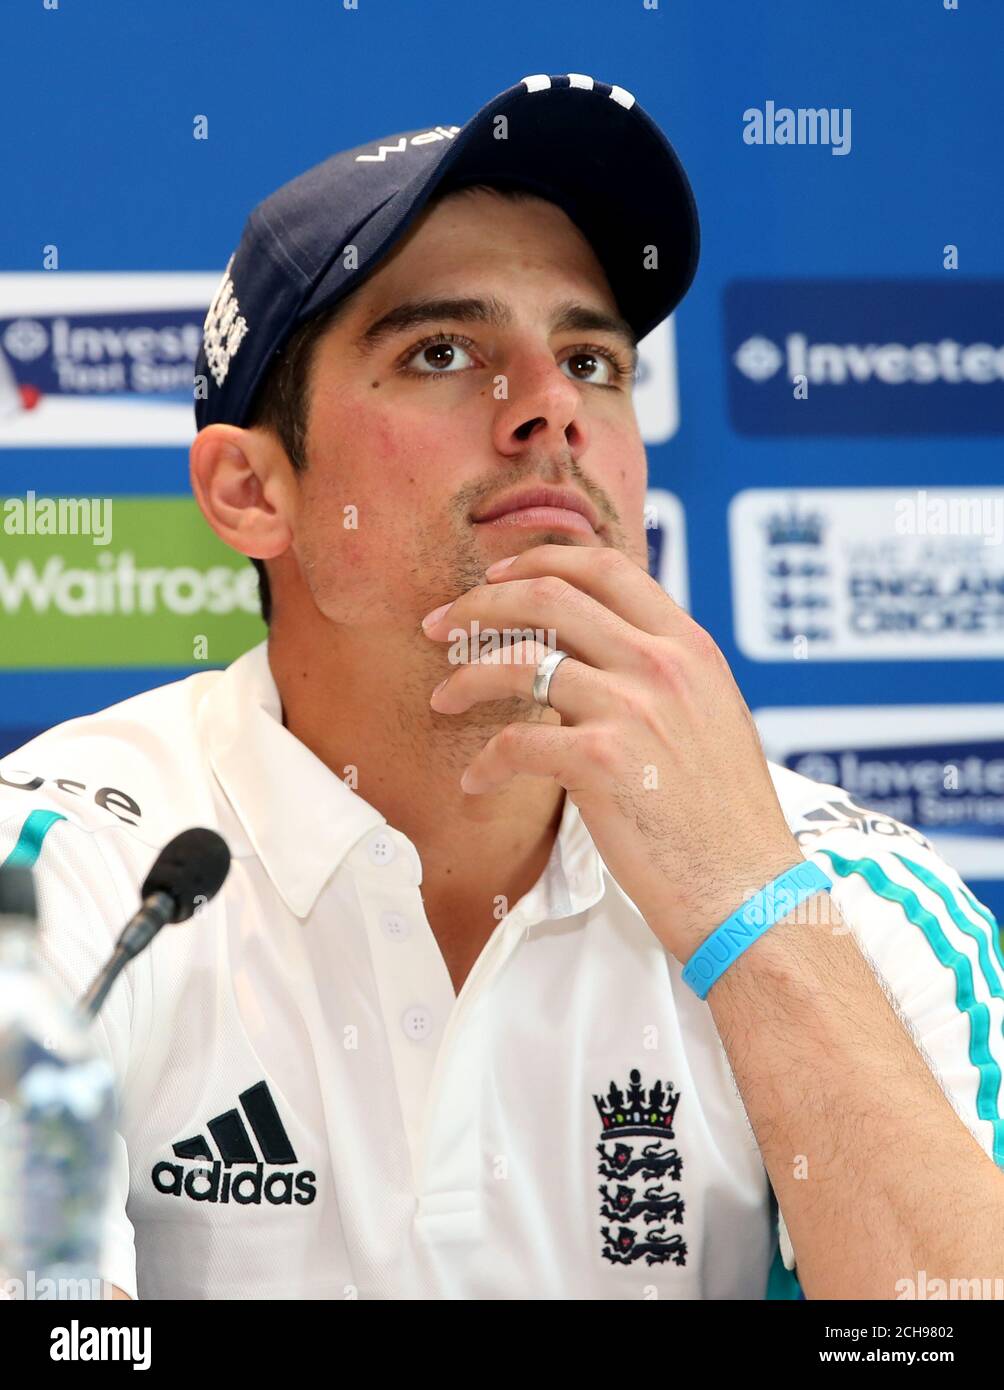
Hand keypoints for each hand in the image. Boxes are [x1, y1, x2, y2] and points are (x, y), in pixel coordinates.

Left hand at [421, 544, 805, 961]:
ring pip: (519, 662)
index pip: (604, 567)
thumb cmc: (728, 818)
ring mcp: (630, 708)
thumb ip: (665, 675)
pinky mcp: (599, 761)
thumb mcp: (714, 717)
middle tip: (441, 624)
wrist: (747, 888)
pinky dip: (485, 762)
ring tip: (443, 697)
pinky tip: (476, 781)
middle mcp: (660, 664)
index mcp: (689, 646)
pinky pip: (514, 742)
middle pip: (549, 596)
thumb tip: (603, 652)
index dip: (538, 561)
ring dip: (467, 676)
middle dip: (480, 603)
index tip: (495, 578)